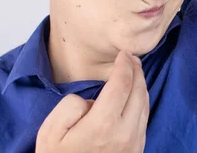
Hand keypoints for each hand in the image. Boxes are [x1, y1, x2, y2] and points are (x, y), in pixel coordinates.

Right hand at [35, 50, 149, 152]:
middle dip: (136, 70)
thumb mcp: (51, 130)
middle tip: (130, 57)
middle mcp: (125, 133)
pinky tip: (134, 95)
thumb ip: (72, 104)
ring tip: (134, 71)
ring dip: (141, 85)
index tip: (123, 53)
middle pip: (139, 92)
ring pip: (145, 105)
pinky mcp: (137, 151)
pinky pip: (144, 120)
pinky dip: (141, 101)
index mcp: (103, 124)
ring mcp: (134, 144)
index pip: (122, 84)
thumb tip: (93, 99)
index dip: (124, 64)